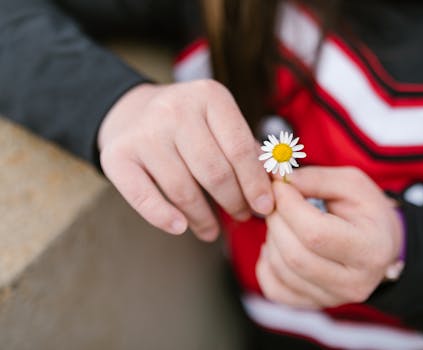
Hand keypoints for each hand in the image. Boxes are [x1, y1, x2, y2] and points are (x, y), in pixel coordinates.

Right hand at [97, 80, 273, 240]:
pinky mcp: (117, 156)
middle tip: (241, 217)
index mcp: (209, 97)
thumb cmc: (189, 124)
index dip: (255, 183)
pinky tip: (181, 228)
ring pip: (183, 189)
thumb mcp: (220, 122)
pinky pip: (143, 197)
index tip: (265, 207)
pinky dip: (163, 217)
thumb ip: (247, 150)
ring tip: (213, 230)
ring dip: (203, 218)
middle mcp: (175, 110)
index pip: (240, 149)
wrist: (132, 111)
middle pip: (214, 172)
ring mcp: (144, 132)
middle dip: (234, 202)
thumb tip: (275, 185)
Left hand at [256, 166, 402, 307]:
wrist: (380, 245)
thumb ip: (316, 180)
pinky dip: (266, 265)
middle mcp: (354, 282)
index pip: (315, 233)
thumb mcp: (351, 184)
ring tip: (282, 221)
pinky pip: (275, 289)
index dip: (288, 206)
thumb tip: (279, 182)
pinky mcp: (314, 304)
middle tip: (277, 202)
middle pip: (295, 255)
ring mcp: (333, 298)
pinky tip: (277, 245)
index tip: (280, 186)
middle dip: (276, 221)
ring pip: (282, 270)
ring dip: (271, 239)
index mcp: (370, 249)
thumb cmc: (366, 211)